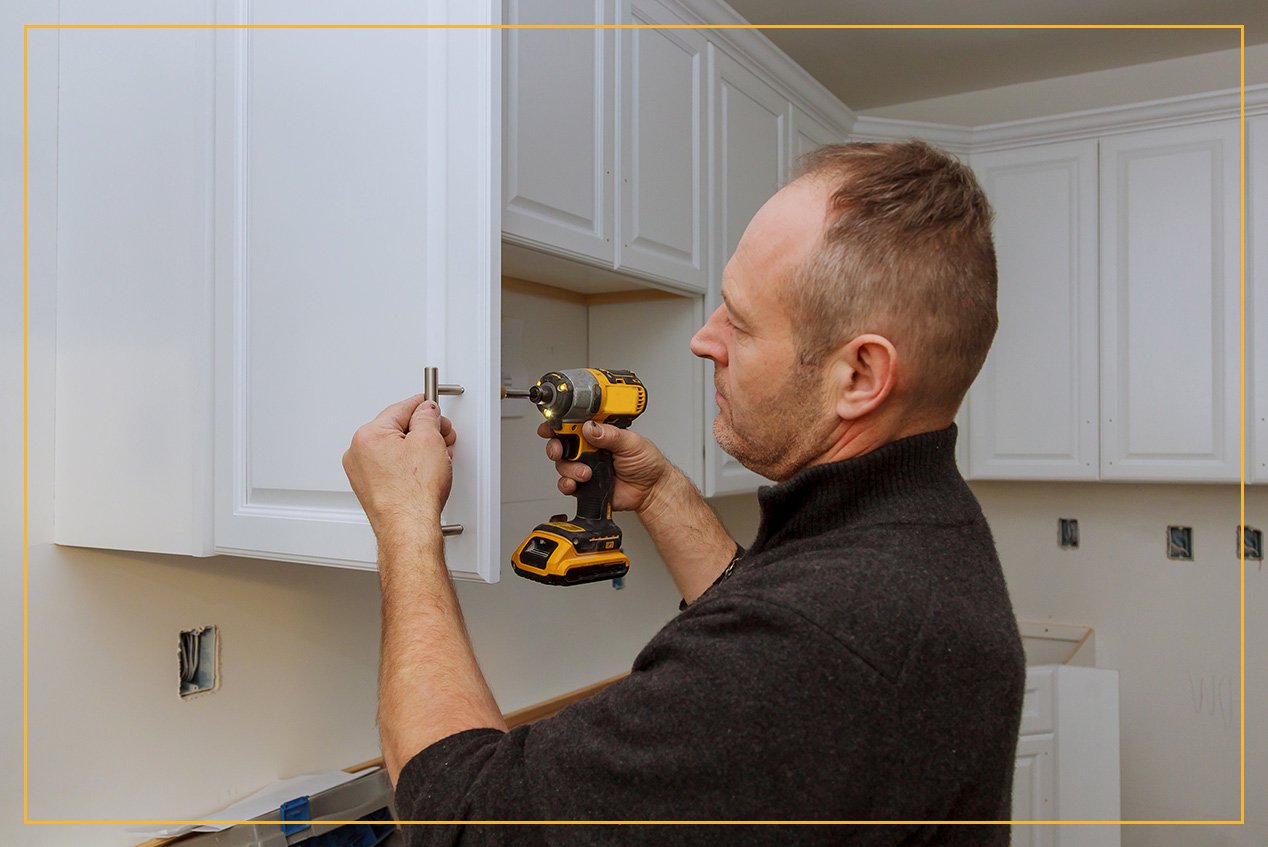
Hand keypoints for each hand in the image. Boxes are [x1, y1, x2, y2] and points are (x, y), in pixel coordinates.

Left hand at [343, 395, 456, 541]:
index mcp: (368, 435)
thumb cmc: (413, 495)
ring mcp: (361, 473)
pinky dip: (408, 465)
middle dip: (423, 431)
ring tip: (438, 459)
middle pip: (396, 429)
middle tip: (443, 437)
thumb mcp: (429, 441)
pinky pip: (390, 466)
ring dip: (418, 449)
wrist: (408, 529)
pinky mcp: (370, 488)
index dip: (423, 407)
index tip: (433, 407)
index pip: (400, 408)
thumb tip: (426, 411)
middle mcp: (358, 453)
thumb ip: (427, 417)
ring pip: (394, 448)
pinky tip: (425, 473)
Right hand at [539, 420, 670, 514]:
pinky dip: (566, 484)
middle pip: (561, 443)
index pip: (574, 424)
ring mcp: (585, 466)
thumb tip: (590, 427)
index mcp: (599, 433)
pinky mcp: (585, 485)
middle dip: (555, 446)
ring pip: (562, 464)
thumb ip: (610, 435)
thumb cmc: (646, 463)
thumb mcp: (631, 442)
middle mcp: (589, 448)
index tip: (552, 425)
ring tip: (587, 472)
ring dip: (569, 468)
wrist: (651, 490)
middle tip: (560, 449)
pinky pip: (566, 484)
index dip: (559, 423)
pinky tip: (575, 483)